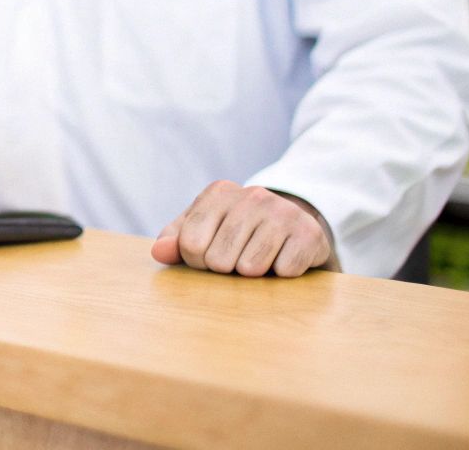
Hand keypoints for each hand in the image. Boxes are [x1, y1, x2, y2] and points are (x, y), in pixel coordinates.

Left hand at [152, 180, 334, 277]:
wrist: (294, 229)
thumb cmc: (237, 234)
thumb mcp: (203, 231)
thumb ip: (175, 241)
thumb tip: (158, 252)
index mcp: (219, 193)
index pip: (190, 243)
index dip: (197, 261)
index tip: (209, 254)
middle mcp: (252, 195)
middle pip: (218, 260)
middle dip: (225, 269)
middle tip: (239, 258)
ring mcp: (283, 212)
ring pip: (250, 268)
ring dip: (254, 273)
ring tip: (261, 258)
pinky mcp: (309, 233)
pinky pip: (283, 272)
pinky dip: (281, 275)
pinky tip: (283, 258)